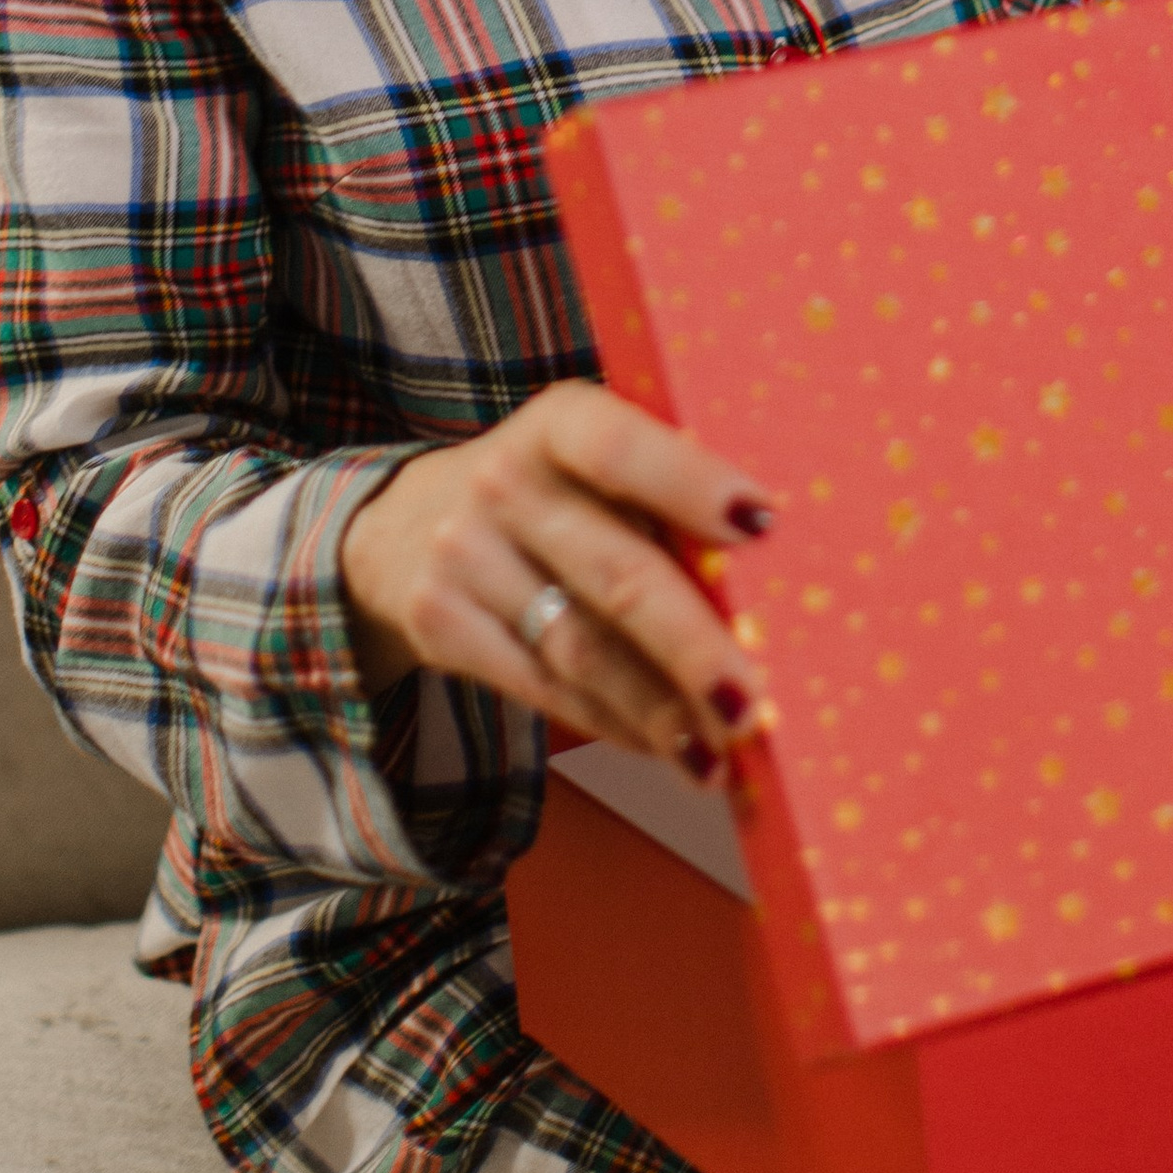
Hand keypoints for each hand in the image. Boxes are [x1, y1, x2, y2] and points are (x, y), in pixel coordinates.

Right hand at [338, 380, 770, 780]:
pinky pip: (545, 689)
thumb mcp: (584, 464)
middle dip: (691, 647)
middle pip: (615, 575)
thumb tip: (774, 581)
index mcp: (557, 423)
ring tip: (721, 748)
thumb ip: (658, 499)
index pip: (620, 446)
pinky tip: (663, 745)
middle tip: (750, 701)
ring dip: (660, 710)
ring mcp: (464, 556)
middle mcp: (504, 484)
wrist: (398, 527)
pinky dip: (615, 724)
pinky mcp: (442, 626)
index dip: (689, 482)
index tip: (760, 522)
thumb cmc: (545, 494)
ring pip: (582, 650)